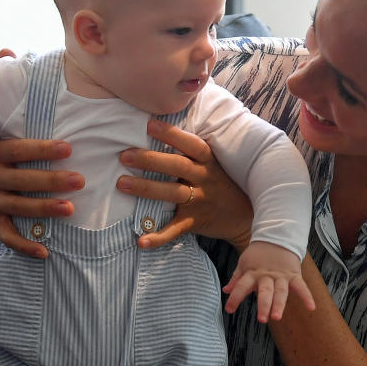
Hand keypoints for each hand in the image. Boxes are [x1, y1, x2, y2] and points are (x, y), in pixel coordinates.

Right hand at [0, 137, 83, 258]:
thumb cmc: (7, 164)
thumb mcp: (9, 149)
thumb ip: (31, 146)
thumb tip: (72, 145)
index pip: (19, 150)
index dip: (43, 150)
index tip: (68, 149)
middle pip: (22, 180)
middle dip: (52, 181)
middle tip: (79, 181)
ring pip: (18, 207)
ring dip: (44, 209)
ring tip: (69, 209)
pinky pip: (7, 236)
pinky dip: (25, 245)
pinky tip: (44, 251)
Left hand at [115, 119, 252, 249]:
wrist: (245, 216)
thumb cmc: (221, 183)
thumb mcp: (213, 164)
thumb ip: (191, 151)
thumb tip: (158, 127)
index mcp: (208, 161)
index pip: (191, 144)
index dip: (171, 134)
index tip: (149, 125)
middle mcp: (205, 179)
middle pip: (177, 166)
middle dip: (150, 160)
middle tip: (124, 155)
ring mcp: (200, 201)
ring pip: (172, 193)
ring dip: (146, 189)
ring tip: (122, 183)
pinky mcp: (195, 222)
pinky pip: (175, 229)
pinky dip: (158, 237)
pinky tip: (141, 240)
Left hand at [223, 241, 314, 321]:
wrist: (276, 237)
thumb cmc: (259, 254)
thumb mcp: (244, 263)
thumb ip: (236, 279)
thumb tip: (226, 290)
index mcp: (252, 273)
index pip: (241, 286)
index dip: (235, 298)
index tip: (229, 310)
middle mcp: (266, 276)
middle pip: (265, 291)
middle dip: (263, 305)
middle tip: (262, 319)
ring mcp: (281, 276)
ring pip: (281, 291)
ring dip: (279, 304)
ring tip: (277, 317)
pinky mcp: (294, 274)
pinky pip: (301, 286)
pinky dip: (307, 296)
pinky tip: (311, 307)